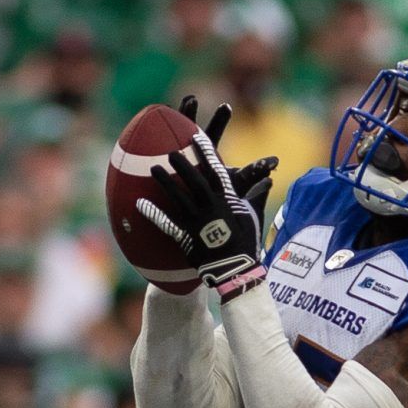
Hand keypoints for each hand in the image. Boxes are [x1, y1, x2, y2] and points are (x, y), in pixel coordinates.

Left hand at [137, 108, 275, 297]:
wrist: (237, 270)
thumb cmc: (247, 243)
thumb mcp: (253, 217)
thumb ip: (256, 195)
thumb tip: (267, 179)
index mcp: (227, 200)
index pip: (216, 170)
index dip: (205, 152)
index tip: (196, 136)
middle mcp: (211, 207)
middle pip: (194, 180)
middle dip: (182, 163)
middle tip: (170, 151)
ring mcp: (197, 222)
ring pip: (178, 197)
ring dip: (165, 182)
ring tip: (153, 168)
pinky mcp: (186, 237)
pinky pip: (166, 223)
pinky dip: (153, 213)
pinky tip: (140, 204)